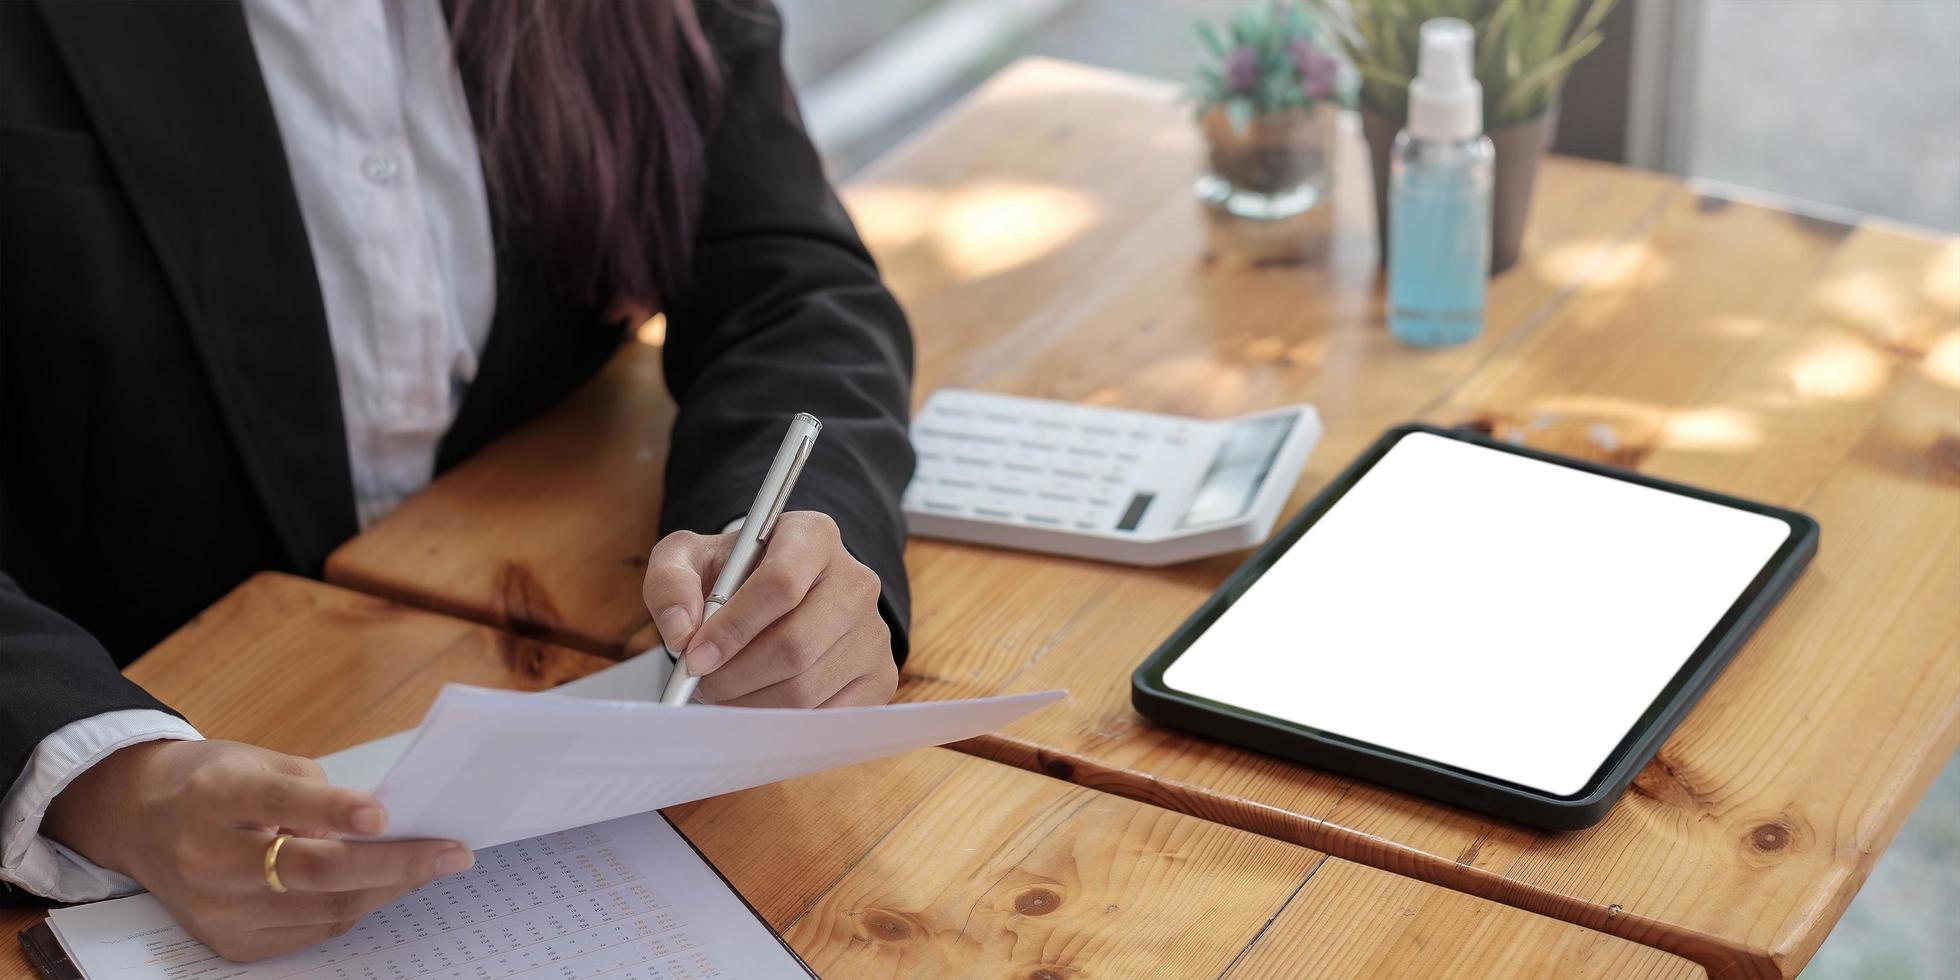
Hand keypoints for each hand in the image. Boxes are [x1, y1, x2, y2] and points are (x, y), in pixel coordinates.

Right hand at [42, 739, 472, 961]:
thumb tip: (385, 824)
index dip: (333, 809)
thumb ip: (315, 791)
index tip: (383, 814)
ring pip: (323, 908)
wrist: (141, 822)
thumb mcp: (258, 761)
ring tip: (431, 865)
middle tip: (452, 853)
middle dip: (394, 863)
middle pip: (313, 870)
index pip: (279, 803)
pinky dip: (353, 907)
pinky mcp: (227, 941)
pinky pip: (310, 931)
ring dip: (387, 887)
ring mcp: (217, 908)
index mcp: (215, 796)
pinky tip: (384, 885)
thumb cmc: (214, 783)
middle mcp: (209, 858)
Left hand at [642, 511, 896, 706]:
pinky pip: (829, 718)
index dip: (733, 627)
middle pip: (795, 644)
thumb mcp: (690, 558)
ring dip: (752, 704)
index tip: (694, 656)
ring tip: (725, 693)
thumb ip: (671, 581)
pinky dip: (783, 725)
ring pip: (808, 688)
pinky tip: (758, 709)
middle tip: (702, 685)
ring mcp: (874, 632)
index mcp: (813, 537)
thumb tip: (680, 629)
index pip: (781, 583)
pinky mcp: (880, 676)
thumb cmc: (733, 577)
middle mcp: (856, 581)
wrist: (776, 597)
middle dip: (736, 676)